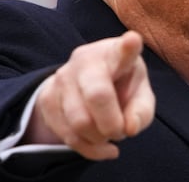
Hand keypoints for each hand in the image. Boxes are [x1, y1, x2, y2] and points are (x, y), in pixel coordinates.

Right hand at [22, 31, 155, 159]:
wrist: (86, 86)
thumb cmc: (121, 88)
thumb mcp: (140, 96)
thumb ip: (141, 112)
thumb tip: (129, 128)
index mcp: (115, 54)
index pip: (122, 50)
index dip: (128, 47)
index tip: (133, 41)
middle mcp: (86, 59)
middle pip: (97, 96)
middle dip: (112, 125)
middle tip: (120, 131)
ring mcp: (62, 77)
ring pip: (79, 122)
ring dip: (99, 139)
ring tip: (108, 133)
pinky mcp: (47, 97)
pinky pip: (68, 135)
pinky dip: (88, 148)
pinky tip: (98, 144)